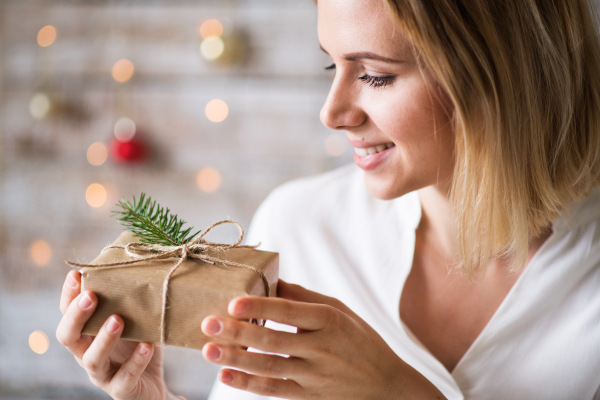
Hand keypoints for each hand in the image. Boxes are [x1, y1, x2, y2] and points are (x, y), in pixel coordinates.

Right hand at [56, 270, 171, 399]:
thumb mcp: (134, 320)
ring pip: (92, 360)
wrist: (152, 388)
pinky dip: (136, 361)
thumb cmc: (139, 346)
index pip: (67, 314)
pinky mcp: (121, 390)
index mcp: (85, 335)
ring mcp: (102, 375)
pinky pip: (125, 378)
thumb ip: (129, 300)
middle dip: (76, 316)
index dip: (68, 296)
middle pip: (68, 337)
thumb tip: (135, 263)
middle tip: (91, 296)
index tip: (76, 274)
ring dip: (103, 339)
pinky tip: (147, 345)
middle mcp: (86, 354)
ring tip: (118, 320)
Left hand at [201, 280, 445, 398]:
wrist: (387, 387)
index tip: (233, 301)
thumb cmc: (361, 341)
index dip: (260, 307)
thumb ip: (305, 297)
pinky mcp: (309, 396)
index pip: (290, 312)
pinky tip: (226, 376)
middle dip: (238, 332)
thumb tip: (271, 280)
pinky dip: (249, 384)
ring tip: (208, 350)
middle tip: (208, 323)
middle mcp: (323, 348)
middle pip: (274, 341)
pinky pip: (275, 390)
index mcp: (331, 321)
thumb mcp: (341, 311)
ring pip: (270, 367)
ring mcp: (316, 376)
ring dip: (236, 359)